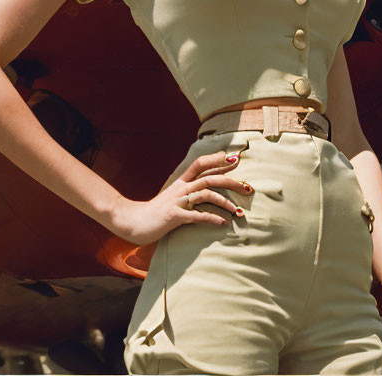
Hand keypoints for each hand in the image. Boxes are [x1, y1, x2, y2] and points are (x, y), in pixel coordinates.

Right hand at [110, 151, 249, 244]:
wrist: (133, 223)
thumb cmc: (155, 213)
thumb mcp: (172, 198)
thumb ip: (186, 193)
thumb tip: (204, 192)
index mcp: (180, 182)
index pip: (200, 164)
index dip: (217, 159)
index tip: (235, 158)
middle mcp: (180, 188)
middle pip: (209, 177)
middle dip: (230, 181)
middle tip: (248, 187)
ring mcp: (177, 201)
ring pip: (205, 194)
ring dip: (224, 202)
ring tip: (238, 211)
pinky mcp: (174, 216)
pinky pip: (196, 215)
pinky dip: (210, 218)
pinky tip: (221, 223)